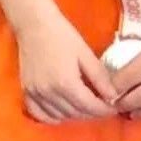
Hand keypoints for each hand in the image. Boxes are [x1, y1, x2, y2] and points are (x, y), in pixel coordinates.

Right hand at [18, 9, 118, 123]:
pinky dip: (53, 116)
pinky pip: (40, 114)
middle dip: (92, 112)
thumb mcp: (85, 53)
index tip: (114, 107)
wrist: (34, 24)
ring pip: (60, 116)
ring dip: (75, 114)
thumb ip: (100, 77)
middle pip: (76, 114)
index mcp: (66, 83)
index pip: (89, 107)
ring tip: (85, 104)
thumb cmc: (62, 34)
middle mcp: (49, 92)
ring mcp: (35, 94)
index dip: (105, 110)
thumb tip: (114, 97)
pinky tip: (63, 109)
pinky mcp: (26, 91)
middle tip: (103, 105)